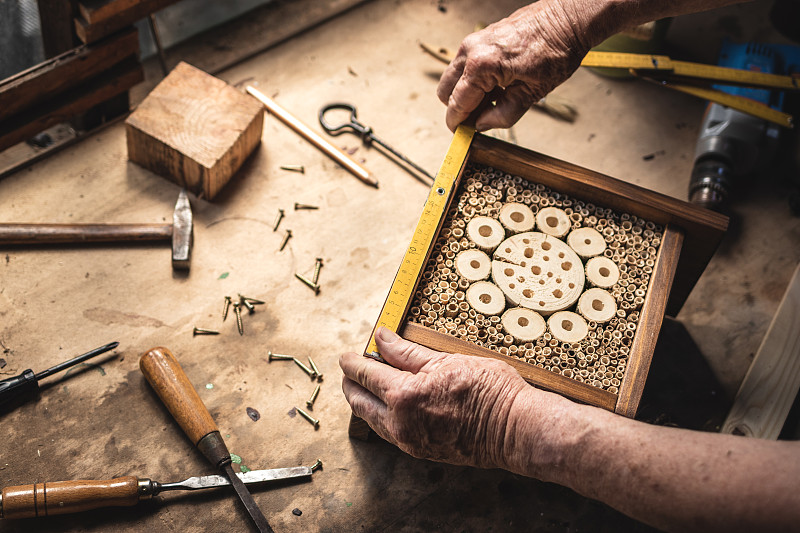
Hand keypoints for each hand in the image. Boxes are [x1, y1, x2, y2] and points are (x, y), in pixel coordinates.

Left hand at [339, 327, 529, 467]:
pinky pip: (389, 432)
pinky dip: (381, 416)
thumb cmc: (489, 391)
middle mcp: (400, 423)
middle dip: (351, 384)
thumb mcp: (446, 361)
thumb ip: (407, 353)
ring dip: (364, 401)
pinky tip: (388, 406)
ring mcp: (409, 441)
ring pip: (372, 420)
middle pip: (359, 402)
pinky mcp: (420, 451)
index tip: (346, 356)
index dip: (352, 363)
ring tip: (368, 385)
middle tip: (350, 369)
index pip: (365, 375)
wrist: (515, 429)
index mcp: (403, 396)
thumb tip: (381, 339)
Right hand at [437, 0, 594, 130]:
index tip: (463, 135)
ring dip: (467, 94)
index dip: (458, 124)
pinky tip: (498, 86)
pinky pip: (465, 65)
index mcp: (481, 65)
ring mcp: (474, 41)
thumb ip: (503, 115)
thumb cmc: (556, 49)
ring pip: (454, 78)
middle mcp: (471, 51)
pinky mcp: (480, 38)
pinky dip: (474, 80)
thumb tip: (483, 125)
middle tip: (481, 119)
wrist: (567, 18)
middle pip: (446, 92)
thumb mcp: (532, 92)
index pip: (456, 104)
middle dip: (459, 109)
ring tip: (495, 100)